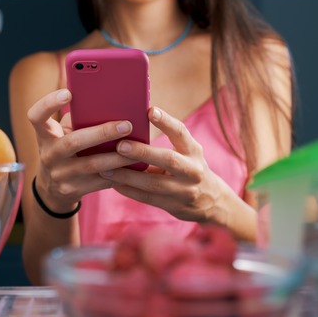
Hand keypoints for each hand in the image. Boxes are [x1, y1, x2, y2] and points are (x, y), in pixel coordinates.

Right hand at [27, 89, 136, 212]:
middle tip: (126, 125)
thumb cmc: (66, 149)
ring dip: (117, 156)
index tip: (68, 93)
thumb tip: (112, 105)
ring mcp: (59, 175)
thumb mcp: (63, 134)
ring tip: (137, 147)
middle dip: (101, 133)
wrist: (52, 188)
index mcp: (45, 135)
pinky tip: (134, 166)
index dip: (49, 103)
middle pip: (72, 142)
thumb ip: (78, 120)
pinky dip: (119, 173)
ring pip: (92, 165)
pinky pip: (100, 181)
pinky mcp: (72, 190)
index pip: (36, 116)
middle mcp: (49, 154)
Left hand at [99, 107, 241, 224]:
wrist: (211, 202)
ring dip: (127, 176)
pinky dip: (129, 190)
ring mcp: (185, 191)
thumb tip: (129, 129)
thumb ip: (167, 143)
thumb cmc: (188, 168)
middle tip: (119, 145)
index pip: (181, 133)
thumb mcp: (187, 153)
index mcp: (193, 151)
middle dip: (142, 153)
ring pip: (153, 183)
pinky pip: (147, 199)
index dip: (166, 121)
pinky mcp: (174, 206)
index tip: (150, 110)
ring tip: (106, 168)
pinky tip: (113, 183)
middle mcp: (192, 170)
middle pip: (168, 159)